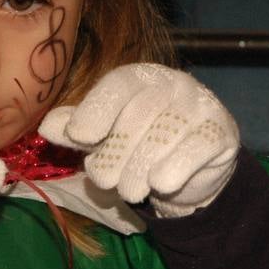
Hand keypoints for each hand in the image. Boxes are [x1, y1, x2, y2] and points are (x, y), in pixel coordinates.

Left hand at [39, 63, 239, 217]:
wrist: (192, 170)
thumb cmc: (139, 146)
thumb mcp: (105, 137)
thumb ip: (79, 130)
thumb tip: (46, 126)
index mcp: (140, 77)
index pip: (118, 85)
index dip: (96, 108)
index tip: (79, 136)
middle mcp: (173, 84)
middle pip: (140, 112)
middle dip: (117, 150)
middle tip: (103, 181)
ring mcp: (201, 105)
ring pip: (167, 132)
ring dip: (142, 166)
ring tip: (129, 191)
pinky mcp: (221, 132)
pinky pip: (198, 146)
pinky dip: (177, 167)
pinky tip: (161, 183)